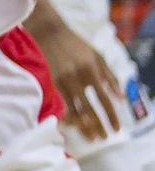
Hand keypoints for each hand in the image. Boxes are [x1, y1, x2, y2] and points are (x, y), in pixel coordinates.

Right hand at [33, 22, 124, 142]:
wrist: (49, 31)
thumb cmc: (75, 44)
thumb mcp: (97, 56)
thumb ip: (110, 77)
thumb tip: (121, 97)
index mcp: (92, 72)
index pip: (105, 100)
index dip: (111, 117)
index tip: (116, 130)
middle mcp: (77, 79)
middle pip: (90, 109)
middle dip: (97, 126)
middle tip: (102, 139)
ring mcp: (61, 81)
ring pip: (73, 109)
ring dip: (83, 126)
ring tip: (89, 137)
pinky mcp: (48, 81)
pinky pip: (58, 103)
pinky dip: (64, 115)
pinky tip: (68, 125)